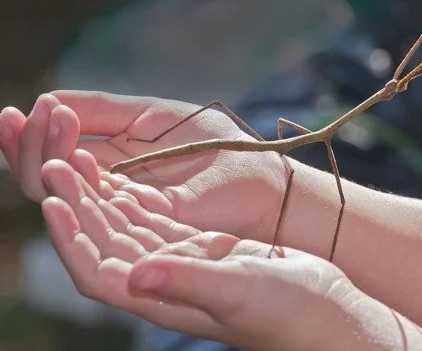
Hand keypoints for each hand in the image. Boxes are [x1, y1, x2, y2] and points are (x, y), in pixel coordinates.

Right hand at [0, 91, 287, 243]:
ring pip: (56, 191)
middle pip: (44, 174)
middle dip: (27, 143)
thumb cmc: (218, 146)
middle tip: (22, 115)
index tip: (26, 107)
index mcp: (111, 161)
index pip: (56, 152)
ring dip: (43, 155)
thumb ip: (104, 110)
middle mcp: (108, 188)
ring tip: (50, 120)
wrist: (261, 177)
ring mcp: (119, 208)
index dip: (33, 133)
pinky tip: (67, 154)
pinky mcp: (137, 223)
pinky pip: (88, 209)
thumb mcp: (154, 116)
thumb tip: (49, 100)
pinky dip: (68, 181)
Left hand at [38, 158, 351, 349]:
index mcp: (163, 299)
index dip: (70, 239)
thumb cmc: (285, 311)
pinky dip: (133, 198)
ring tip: (76, 159)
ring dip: (99, 196)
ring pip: (125, 227)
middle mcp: (163, 281)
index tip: (52, 201)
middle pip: (105, 243)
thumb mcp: (238, 291)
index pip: (98, 272)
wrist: (320, 310)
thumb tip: (136, 275)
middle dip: (77, 205)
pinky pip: (154, 220)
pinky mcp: (200, 248)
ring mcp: (180, 263)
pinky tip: (120, 177)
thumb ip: (188, 281)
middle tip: (55, 161)